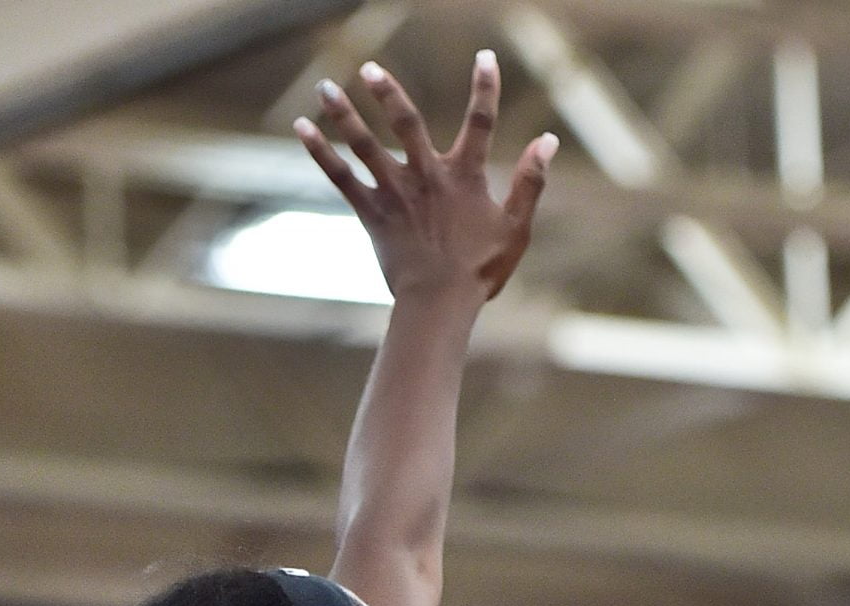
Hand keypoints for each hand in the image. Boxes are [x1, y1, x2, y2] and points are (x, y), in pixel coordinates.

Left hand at [297, 50, 555, 299]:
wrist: (439, 303)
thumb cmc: (481, 270)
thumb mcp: (516, 227)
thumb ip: (531, 182)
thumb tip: (548, 141)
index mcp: (465, 176)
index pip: (481, 122)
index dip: (486, 88)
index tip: (484, 57)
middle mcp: (426, 176)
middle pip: (406, 122)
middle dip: (388, 92)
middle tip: (369, 69)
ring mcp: (395, 193)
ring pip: (365, 144)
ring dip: (344, 113)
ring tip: (325, 87)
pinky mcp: (371, 213)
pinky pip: (341, 176)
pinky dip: (321, 152)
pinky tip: (302, 128)